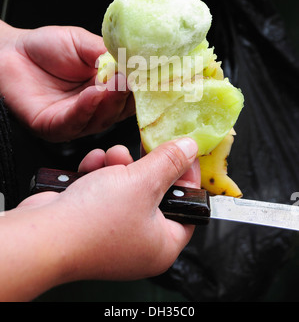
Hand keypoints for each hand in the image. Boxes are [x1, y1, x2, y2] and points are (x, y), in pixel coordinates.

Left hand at [0, 23, 133, 140]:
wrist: (9, 51)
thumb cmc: (47, 47)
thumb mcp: (85, 44)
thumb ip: (110, 54)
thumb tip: (137, 59)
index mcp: (106, 89)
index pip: (132, 94)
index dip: (144, 87)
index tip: (157, 77)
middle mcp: (94, 108)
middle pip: (120, 110)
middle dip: (129, 95)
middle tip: (136, 79)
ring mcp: (75, 120)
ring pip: (101, 119)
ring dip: (110, 102)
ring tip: (116, 82)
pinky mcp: (54, 127)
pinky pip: (74, 123)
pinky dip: (86, 108)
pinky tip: (93, 93)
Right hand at [13, 137, 199, 299]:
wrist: (42, 235)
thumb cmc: (95, 221)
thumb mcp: (143, 182)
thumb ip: (169, 163)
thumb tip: (190, 149)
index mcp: (162, 245)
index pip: (187, 206)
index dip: (186, 177)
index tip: (182, 152)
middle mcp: (139, 242)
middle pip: (154, 193)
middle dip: (144, 166)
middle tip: (144, 148)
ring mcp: (112, 233)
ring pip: (126, 188)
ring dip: (119, 166)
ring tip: (112, 157)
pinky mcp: (90, 221)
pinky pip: (103, 192)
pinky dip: (99, 174)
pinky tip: (93, 165)